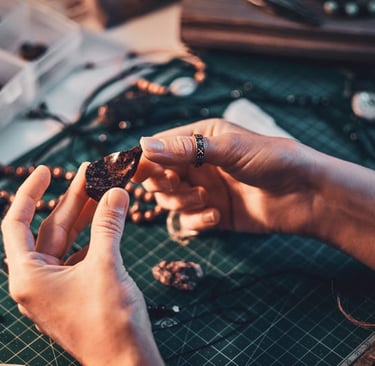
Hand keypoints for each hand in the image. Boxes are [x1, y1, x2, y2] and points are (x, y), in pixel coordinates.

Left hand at [1, 164, 163, 365]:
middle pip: (51, 228)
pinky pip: (84, 252)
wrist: (126, 361)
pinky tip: (110, 219)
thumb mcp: (106, 265)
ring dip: (87, 215)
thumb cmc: (109, 321)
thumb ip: (108, 225)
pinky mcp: (78, 288)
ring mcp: (59, 285)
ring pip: (70, 239)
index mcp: (29, 276)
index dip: (30, 194)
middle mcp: (38, 280)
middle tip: (90, 172)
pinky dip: (97, 234)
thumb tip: (115, 192)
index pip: (17, 224)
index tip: (46, 171)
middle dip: (72, 199)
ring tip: (104, 188)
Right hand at [134, 118, 317, 235]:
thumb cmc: (270, 160)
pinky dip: (198, 220)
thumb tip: (143, 145)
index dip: (144, 160)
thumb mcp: (228, 148)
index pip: (159, 148)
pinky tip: (218, 215)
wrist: (304, 194)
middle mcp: (198, 165)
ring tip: (206, 198)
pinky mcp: (212, 213)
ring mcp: (204, 190)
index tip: (134, 172)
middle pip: (159, 177)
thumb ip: (185, 149)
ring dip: (183, 202)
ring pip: (170, 200)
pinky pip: (189, 220)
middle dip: (163, 184)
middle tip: (177, 185)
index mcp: (199, 140)